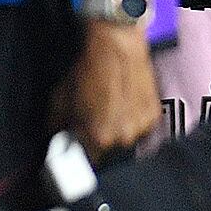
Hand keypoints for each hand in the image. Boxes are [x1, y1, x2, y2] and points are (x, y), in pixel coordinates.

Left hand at [55, 22, 161, 159]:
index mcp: (98, 138)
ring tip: (109, 112)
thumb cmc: (86, 72)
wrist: (116, 47)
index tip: (77, 150)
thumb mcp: (60, 100)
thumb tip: (57, 139)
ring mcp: (141, 127)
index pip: (89, 163)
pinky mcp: (154, 115)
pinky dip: (131, 121)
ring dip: (116, 133)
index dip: (81, 157)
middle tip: (91, 125)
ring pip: (125, 141)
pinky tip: (123, 105)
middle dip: (98, 143)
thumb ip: (58, 127)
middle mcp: (123, 137)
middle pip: (108, 154)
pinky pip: (139, 127)